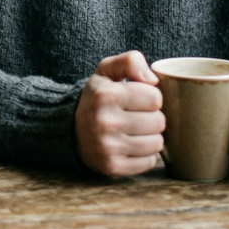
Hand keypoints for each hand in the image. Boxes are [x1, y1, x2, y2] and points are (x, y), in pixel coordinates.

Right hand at [74, 51, 165, 177]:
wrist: (69, 129)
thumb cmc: (96, 98)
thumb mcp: (106, 70)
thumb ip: (130, 61)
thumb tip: (153, 79)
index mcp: (106, 95)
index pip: (155, 98)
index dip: (150, 97)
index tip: (138, 99)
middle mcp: (105, 122)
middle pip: (159, 122)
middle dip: (152, 117)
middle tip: (137, 116)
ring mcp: (108, 147)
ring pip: (157, 143)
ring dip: (150, 136)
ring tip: (135, 131)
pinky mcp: (112, 167)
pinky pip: (149, 162)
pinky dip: (144, 155)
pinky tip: (131, 145)